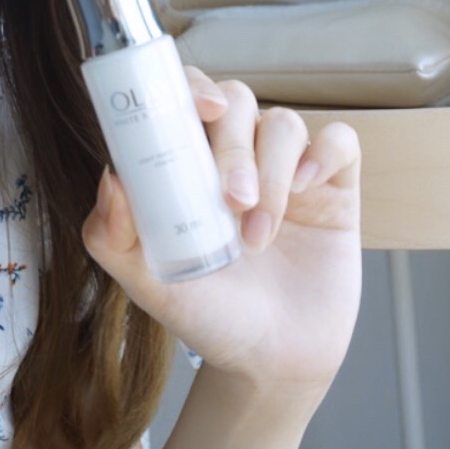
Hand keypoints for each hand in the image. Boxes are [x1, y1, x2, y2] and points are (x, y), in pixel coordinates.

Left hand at [82, 67, 361, 393]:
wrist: (271, 362)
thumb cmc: (207, 313)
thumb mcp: (148, 282)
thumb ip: (113, 235)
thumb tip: (110, 177)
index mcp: (189, 162)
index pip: (186, 96)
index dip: (191, 86)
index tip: (198, 109)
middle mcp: (238, 154)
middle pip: (237, 102)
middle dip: (233, 147)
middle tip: (232, 200)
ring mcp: (288, 168)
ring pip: (284, 124)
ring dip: (273, 175)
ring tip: (258, 237)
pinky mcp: (335, 185)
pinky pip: (339, 141)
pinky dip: (324, 155)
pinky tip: (307, 191)